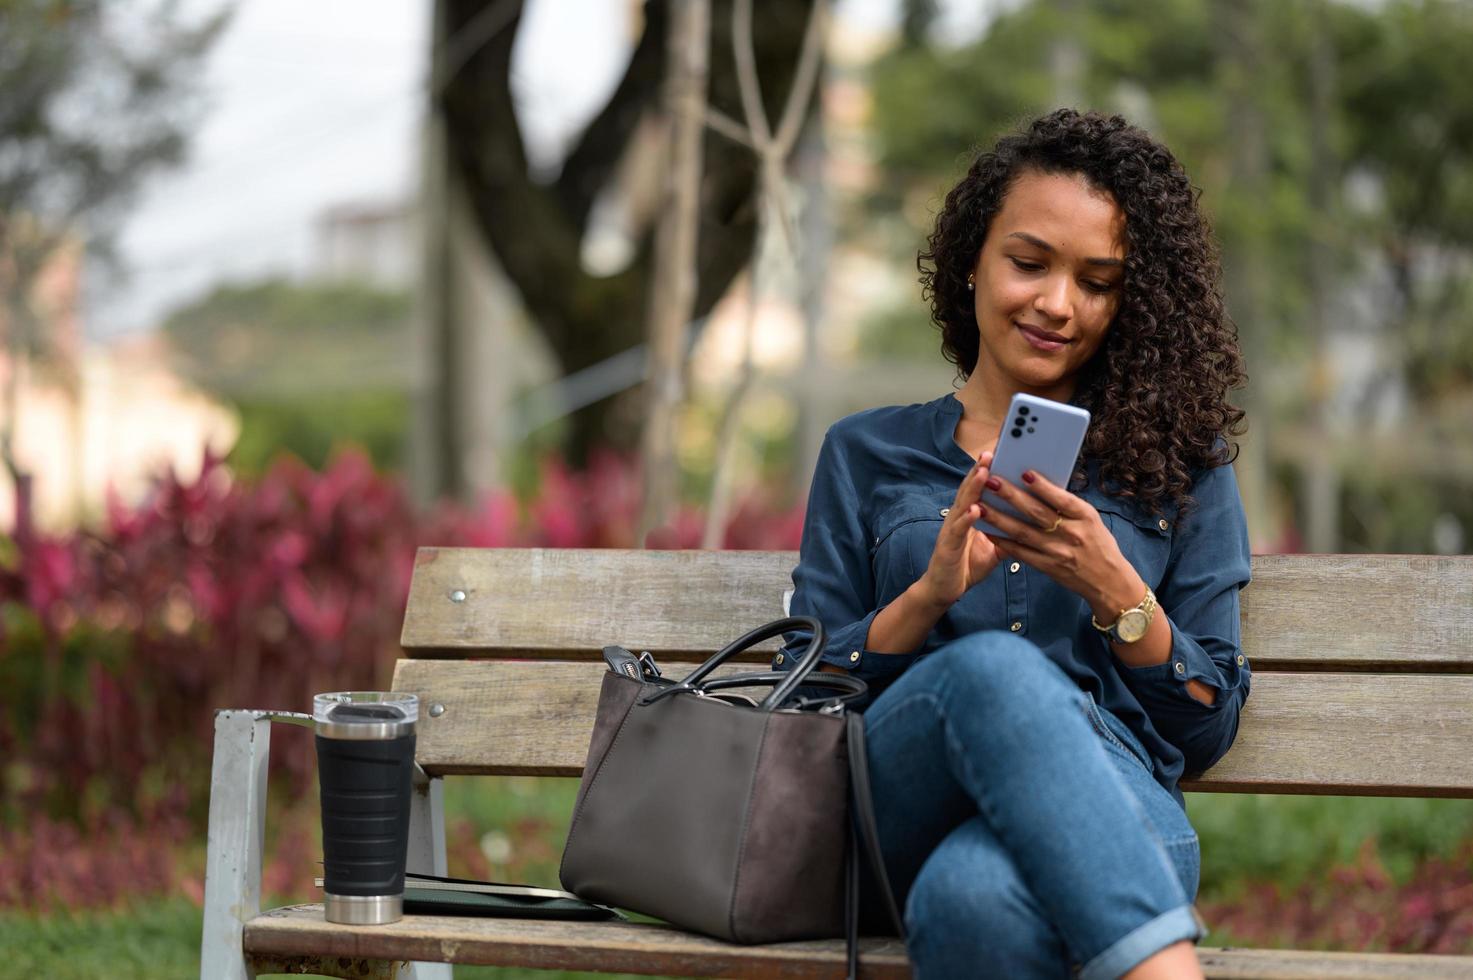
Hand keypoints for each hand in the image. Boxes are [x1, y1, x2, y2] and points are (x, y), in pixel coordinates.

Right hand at [916, 451, 1001, 609]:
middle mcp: (958, 517)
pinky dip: (966, 519)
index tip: (999, 452)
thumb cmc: (967, 565)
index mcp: (969, 515)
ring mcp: (951, 530)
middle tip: (991, 452)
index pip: (979, 488)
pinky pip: (957, 530)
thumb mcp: (994, 547)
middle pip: (969, 489)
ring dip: (972, 487)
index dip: (987, 470)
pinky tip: (974, 510)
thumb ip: (1008, 533)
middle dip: (979, 469)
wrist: (944, 589)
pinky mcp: (947, 545)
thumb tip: (1031, 524)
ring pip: (962, 503)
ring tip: (983, 471)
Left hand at [979, 469, 1144, 620]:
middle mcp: (1072, 534)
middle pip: (1037, 513)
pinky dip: (1004, 542)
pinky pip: (1021, 553)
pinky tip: (989, 532)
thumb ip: (1068, 506)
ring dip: (999, 519)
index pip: (1062, 499)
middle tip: (991, 482)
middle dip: (1012, 496)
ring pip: (1023, 533)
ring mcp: (1058, 552)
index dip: (1043, 486)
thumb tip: (1039, 485)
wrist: (1108, 582)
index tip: (1024, 472)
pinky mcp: (1048, 567)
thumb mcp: (1091, 520)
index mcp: (1085, 517)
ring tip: (981, 507)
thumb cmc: (1099, 544)